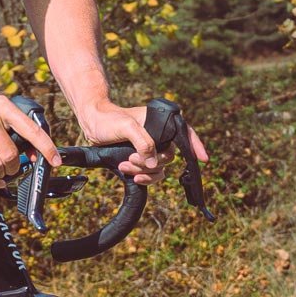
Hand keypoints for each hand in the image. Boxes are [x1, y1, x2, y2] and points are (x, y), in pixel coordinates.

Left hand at [75, 101, 210, 185]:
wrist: (92, 124)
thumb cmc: (109, 119)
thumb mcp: (127, 126)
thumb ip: (143, 142)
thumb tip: (154, 162)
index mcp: (161, 123)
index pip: (185, 133)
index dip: (195, 146)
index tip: (203, 159)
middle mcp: (158, 137)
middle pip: (168, 157)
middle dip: (151, 162)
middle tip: (132, 158)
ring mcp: (150, 149)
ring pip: (159, 168)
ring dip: (144, 171)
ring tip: (125, 164)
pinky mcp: (141, 160)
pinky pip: (150, 174)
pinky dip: (143, 177)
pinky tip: (131, 175)